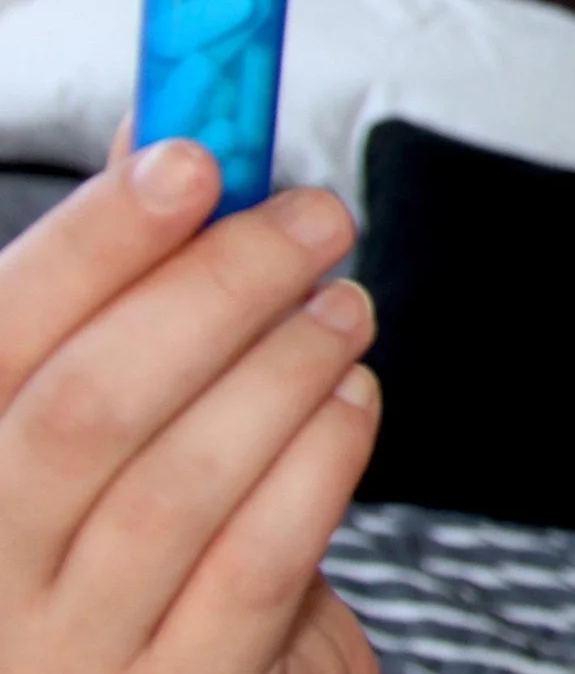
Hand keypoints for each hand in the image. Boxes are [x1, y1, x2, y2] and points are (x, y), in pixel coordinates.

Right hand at [0, 127, 381, 672]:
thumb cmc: (104, 529)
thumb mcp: (77, 408)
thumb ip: (113, 288)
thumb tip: (171, 138)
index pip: (0, 338)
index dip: (95, 241)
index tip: (193, 160)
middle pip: (90, 409)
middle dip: (219, 290)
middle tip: (314, 221)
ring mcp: (70, 652)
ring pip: (179, 487)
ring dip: (284, 367)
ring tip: (344, 304)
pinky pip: (257, 569)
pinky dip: (318, 465)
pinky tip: (352, 400)